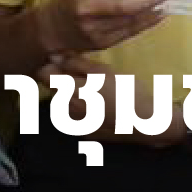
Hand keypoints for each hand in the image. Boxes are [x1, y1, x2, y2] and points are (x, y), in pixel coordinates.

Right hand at [33, 0, 173, 54]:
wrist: (48, 32)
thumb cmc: (68, 3)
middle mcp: (85, 10)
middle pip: (122, 5)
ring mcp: (93, 30)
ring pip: (129, 21)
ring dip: (152, 11)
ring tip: (167, 2)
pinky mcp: (100, 43)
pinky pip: (128, 33)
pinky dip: (146, 24)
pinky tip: (157, 16)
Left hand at [44, 51, 187, 147]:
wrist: (147, 123)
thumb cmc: (127, 92)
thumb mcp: (103, 71)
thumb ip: (75, 63)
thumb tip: (54, 57)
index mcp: (70, 91)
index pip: (43, 76)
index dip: (52, 67)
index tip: (64, 63)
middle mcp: (66, 110)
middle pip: (53, 89)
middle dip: (63, 81)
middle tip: (87, 78)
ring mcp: (74, 125)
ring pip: (62, 104)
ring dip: (71, 96)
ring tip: (95, 93)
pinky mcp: (82, 133)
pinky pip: (72, 118)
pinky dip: (80, 111)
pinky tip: (98, 108)